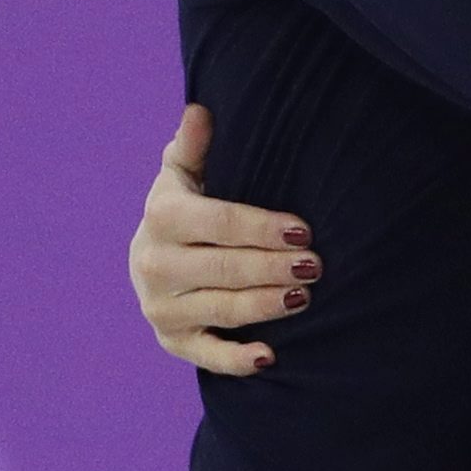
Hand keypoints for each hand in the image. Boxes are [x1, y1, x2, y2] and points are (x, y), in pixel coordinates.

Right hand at [130, 104, 314, 375]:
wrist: (154, 261)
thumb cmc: (185, 211)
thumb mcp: (183, 175)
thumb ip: (193, 146)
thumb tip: (201, 109)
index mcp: (161, 218)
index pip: (218, 222)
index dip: (261, 227)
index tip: (303, 229)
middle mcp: (154, 265)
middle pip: (224, 268)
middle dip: (273, 267)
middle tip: (315, 265)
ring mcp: (162, 308)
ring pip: (222, 310)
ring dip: (265, 305)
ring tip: (305, 297)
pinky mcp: (173, 343)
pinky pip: (207, 357)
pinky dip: (237, 360)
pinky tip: (270, 356)